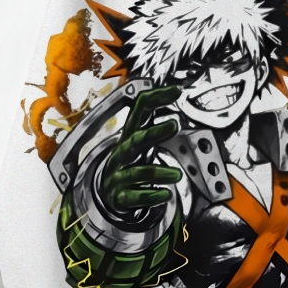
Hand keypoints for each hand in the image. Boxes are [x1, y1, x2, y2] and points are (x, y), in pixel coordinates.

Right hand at [100, 85, 182, 210]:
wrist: (108, 193)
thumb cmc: (131, 162)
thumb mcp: (141, 141)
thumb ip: (157, 124)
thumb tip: (178, 97)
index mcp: (131, 135)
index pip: (141, 110)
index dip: (157, 99)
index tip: (177, 91)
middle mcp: (123, 152)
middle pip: (136, 140)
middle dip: (154, 132)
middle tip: (174, 124)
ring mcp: (119, 174)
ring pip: (138, 172)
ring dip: (159, 172)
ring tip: (177, 175)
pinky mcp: (120, 196)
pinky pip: (134, 197)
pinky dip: (151, 196)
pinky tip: (165, 195)